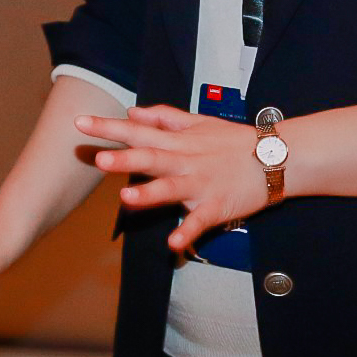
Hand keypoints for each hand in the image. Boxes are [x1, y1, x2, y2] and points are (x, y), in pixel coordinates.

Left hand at [75, 105, 271, 252]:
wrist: (276, 158)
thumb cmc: (234, 141)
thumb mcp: (199, 123)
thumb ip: (165, 117)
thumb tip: (132, 111)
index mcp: (179, 141)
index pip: (138, 131)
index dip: (109, 128)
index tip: (80, 123)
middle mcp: (186, 161)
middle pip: (152, 157)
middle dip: (124, 158)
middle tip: (97, 159)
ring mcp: (201, 184)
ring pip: (172, 188)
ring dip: (150, 193)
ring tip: (126, 197)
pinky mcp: (217, 206)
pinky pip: (200, 221)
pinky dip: (187, 232)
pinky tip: (173, 244)